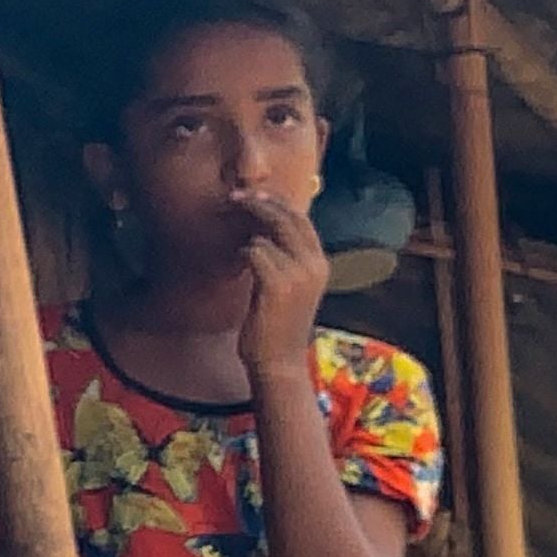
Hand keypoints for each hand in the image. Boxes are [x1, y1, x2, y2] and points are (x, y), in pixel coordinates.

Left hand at [232, 182, 330, 377]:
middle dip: (260, 203)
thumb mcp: (290, 287)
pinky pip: (254, 252)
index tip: (254, 194)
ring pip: (266, 235)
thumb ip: (285, 259)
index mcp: (320, 264)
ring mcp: (298, 275)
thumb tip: (263, 231)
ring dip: (247, 241)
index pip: (301, 219)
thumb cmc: (278, 325)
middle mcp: (315, 265)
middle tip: (235, 198)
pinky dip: (242, 256)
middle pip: (287, 218)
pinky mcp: (277, 285)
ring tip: (240, 255)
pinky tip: (238, 268)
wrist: (279, 362)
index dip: (276, 202)